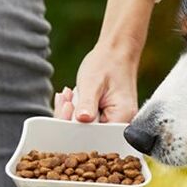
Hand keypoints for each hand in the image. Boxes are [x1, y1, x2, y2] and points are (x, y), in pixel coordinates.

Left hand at [54, 0, 156, 122]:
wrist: (116, 51)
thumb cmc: (108, 63)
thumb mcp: (93, 83)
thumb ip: (87, 104)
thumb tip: (81, 121)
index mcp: (122, 118)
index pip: (95, 135)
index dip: (75, 127)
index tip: (66, 109)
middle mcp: (120, 124)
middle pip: (89, 134)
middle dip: (70, 119)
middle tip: (63, 101)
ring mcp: (113, 121)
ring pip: (85, 128)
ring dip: (71, 113)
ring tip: (66, 96)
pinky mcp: (106, 116)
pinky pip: (87, 120)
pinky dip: (76, 110)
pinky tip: (69, 97)